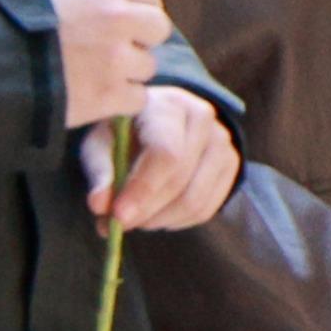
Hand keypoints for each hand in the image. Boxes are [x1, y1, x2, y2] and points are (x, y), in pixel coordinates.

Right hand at [47, 0, 174, 127]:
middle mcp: (115, 17)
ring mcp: (114, 58)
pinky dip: (121, 100)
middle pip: (158, 29)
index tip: (127, 23)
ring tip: (96, 75)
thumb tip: (114, 3)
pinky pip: (137, 98)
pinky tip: (97, 96)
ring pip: (148, 66)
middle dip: (140, 40)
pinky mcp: (107, 94)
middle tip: (114, 50)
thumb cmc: (7, 22)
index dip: (139, 11)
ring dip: (128, 73)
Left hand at [93, 85, 241, 233]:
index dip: (143, 189)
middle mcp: (203, 119)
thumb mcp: (102, 141)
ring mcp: (223, 142)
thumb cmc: (126, 130)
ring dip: (161, 219)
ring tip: (136, 220)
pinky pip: (207, 208)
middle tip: (119, 225)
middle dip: (147, 210)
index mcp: (168, 106)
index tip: (118, 217)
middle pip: (181, 179)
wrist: (160, 119)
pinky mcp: (231, 164)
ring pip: (196, 199)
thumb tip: (100, 206)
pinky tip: (157, 215)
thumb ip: (101, 171)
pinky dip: (178, 221)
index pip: (166, 153)